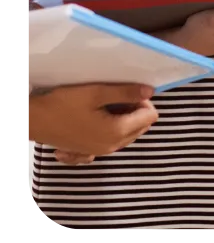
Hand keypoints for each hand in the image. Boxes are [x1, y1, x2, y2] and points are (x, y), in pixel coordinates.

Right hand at [28, 84, 157, 157]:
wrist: (34, 120)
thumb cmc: (64, 104)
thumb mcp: (97, 92)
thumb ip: (127, 92)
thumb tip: (150, 91)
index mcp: (117, 133)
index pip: (150, 117)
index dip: (144, 100)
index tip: (129, 91)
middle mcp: (111, 147)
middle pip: (141, 127)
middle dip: (136, 110)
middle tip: (119, 96)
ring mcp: (100, 152)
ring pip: (128, 133)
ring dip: (125, 118)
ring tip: (108, 103)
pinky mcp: (89, 152)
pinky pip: (113, 140)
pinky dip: (114, 127)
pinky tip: (99, 117)